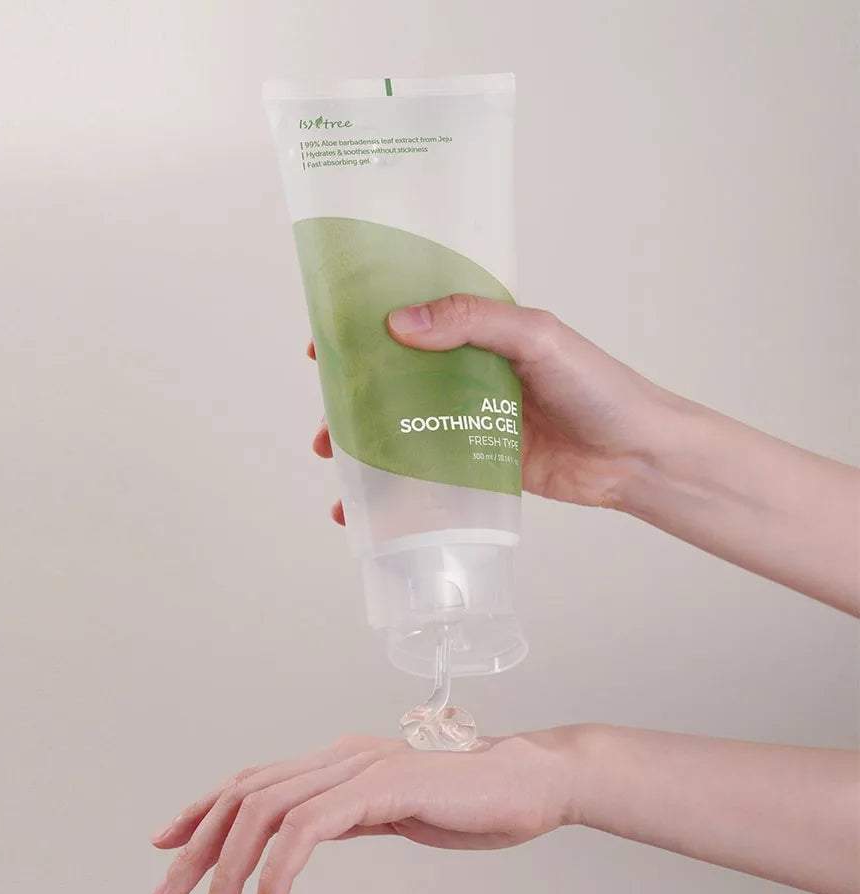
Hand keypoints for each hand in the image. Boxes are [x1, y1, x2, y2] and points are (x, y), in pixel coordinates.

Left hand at [148, 732, 574, 893]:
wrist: (531, 782)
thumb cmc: (470, 801)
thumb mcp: (390, 812)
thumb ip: (346, 817)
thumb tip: (303, 838)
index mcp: (338, 762)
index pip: (253, 781)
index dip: (202, 809)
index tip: (167, 843)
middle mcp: (339, 757)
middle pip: (245, 795)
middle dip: (198, 847)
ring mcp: (359, 768)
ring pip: (266, 811)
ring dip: (230, 868)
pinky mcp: (381, 786)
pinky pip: (309, 828)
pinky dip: (278, 871)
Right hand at [309, 295, 676, 519]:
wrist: (637, 455)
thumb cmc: (598, 387)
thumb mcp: (538, 337)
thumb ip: (474, 322)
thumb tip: (400, 324)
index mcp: (479, 334)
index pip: (409, 322)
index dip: (362, 332)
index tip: (321, 346)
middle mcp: (467, 376)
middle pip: (393, 383)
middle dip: (350, 401)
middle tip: (325, 424)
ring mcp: (469, 422)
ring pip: (402, 430)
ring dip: (363, 447)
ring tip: (334, 464)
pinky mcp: (478, 466)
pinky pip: (426, 473)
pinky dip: (393, 489)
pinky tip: (366, 507)